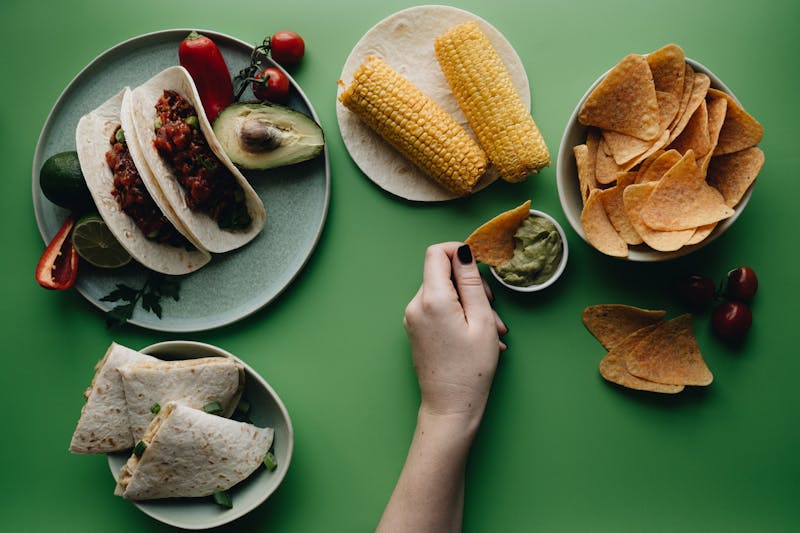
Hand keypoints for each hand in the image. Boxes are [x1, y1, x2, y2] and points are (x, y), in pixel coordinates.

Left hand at [403, 242, 506, 425]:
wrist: (450, 407)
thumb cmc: (471, 368)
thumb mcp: (481, 320)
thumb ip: (472, 282)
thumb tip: (463, 251)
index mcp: (431, 299)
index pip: (436, 252)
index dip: (459, 251)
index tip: (479, 267)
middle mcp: (415, 305)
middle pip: (442, 274)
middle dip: (471, 285)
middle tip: (493, 311)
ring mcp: (413, 318)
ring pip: (443, 293)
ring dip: (469, 303)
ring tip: (490, 330)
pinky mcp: (416, 329)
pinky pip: (438, 309)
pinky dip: (459, 314)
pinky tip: (477, 336)